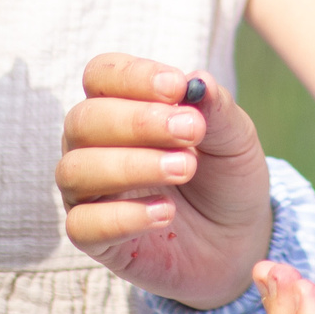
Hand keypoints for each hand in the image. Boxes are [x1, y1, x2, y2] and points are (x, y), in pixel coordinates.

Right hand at [57, 54, 273, 308]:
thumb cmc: (226, 177)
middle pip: (84, 120)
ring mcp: (88, 192)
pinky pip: (82, 225)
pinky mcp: (94, 239)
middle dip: (137, 122)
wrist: (238, 239)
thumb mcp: (235, 139)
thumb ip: (216, 109)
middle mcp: (93, 145)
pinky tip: (165, 212)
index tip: (177, 88)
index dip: (133, 76)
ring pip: (76, 170)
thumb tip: (197, 81)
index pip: (101, 75)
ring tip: (184, 170)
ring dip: (131, 166)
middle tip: (190, 131)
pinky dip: (122, 217)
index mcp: (121, 106)